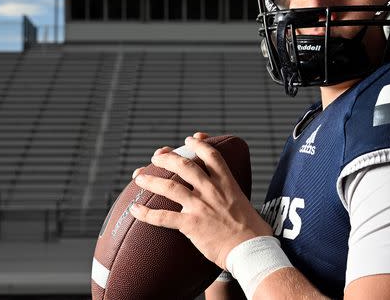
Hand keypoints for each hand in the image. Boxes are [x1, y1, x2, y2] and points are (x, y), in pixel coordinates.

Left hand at [130, 133, 272, 268]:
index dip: (198, 144)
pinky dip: (146, 213)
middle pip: (185, 165)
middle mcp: (212, 190)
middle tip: (156, 157)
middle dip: (167, 158)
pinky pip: (163, 217)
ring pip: (170, 187)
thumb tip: (233, 199)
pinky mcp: (191, 224)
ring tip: (139, 177)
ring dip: (152, 180)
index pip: (211, 155)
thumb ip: (234, 196)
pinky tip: (135, 210)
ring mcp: (200, 206)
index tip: (189, 140)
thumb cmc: (254, 231)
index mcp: (227, 183)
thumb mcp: (246, 203)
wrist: (251, 249)